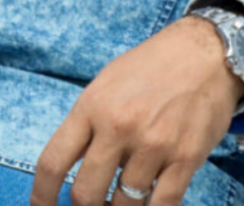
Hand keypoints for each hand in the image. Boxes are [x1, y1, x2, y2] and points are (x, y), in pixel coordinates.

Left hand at [30, 17, 243, 205]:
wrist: (202, 54)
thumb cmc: (149, 68)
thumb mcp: (105, 85)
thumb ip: (87, 124)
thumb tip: (71, 166)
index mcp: (91, 107)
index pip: (53, 161)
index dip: (41, 194)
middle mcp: (117, 127)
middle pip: (86, 194)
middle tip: (94, 205)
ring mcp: (152, 145)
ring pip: (125, 205)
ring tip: (123, 202)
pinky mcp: (186, 159)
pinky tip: (149, 204)